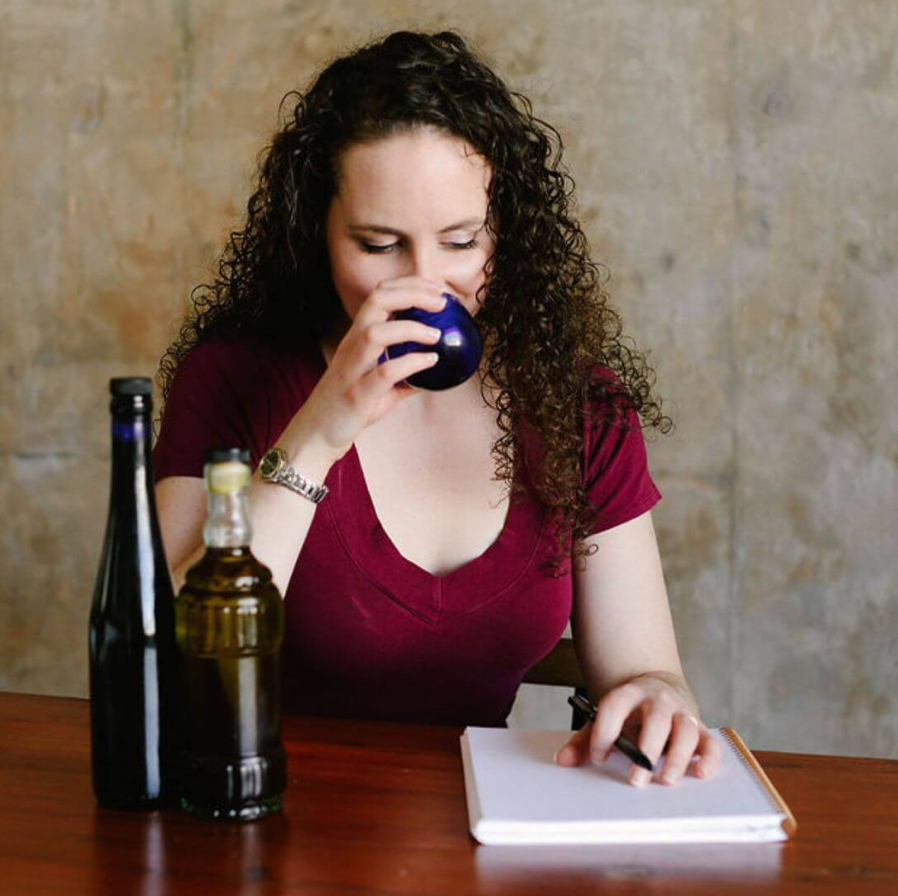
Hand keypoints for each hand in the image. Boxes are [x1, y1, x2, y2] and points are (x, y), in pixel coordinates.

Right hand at [296, 276, 448, 460]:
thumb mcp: (380, 385)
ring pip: (376, 333)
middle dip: (412, 293)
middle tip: (442, 302)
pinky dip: (410, 364)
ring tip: (437, 335)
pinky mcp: (356, 394)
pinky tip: (430, 363)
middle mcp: (352, 346)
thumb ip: (406, 373)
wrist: (317, 434)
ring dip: (411, 328)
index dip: (409, 285)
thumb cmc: (349, 406)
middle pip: (377, 301)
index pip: (380, 295)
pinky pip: (383, 373)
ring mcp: (352, 369)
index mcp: (357, 337)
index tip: (437, 289)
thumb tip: (437, 368)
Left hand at [554, 673, 721, 786]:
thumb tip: (563, 760)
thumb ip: (585, 740)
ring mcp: (681, 713)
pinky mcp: (700, 728)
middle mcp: (657, 700)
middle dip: (647, 750)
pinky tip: (700, 773)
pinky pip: (710, 742)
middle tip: (635, 779)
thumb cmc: (629, 713)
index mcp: (629, 694)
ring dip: (677, 756)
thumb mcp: (605, 719)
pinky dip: (708, 758)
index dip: (605, 731)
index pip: (615, 706)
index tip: (598, 757)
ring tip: (665, 780)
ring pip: (685, 730)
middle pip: (655, 719)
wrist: (659, 689)